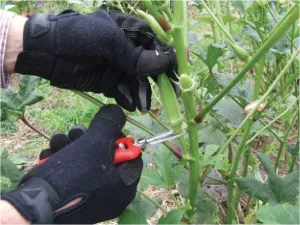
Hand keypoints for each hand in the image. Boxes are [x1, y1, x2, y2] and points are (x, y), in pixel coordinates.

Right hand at [1, 105, 142, 223]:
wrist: (34, 204)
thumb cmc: (73, 175)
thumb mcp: (95, 143)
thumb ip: (109, 124)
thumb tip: (118, 111)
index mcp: (124, 186)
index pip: (132, 156)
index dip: (118, 138)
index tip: (104, 130)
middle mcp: (110, 194)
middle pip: (106, 155)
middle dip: (87, 139)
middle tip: (75, 134)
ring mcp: (91, 195)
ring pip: (86, 159)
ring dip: (69, 145)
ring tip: (58, 143)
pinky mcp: (72, 195)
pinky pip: (74, 171)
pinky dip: (61, 160)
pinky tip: (49, 156)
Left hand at [14, 10, 177, 111]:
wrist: (48, 53)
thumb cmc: (78, 38)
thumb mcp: (108, 41)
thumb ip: (135, 55)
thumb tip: (163, 63)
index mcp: (129, 32)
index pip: (156, 44)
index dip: (168, 58)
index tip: (178, 73)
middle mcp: (127, 50)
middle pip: (150, 66)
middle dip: (158, 81)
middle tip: (168, 96)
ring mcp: (118, 67)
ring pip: (138, 82)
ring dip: (142, 94)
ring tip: (144, 106)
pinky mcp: (109, 82)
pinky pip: (124, 91)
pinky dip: (129, 99)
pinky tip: (132, 106)